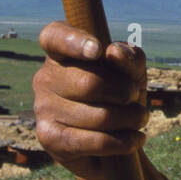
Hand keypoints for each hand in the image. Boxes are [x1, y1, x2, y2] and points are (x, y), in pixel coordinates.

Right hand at [33, 22, 148, 179]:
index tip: (98, 51)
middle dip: (125, 93)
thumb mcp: (132, 72)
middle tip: (134, 98)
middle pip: (91, 83)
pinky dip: (122, 142)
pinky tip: (134, 139)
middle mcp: (45, 77)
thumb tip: (113, 52)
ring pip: (99, 116)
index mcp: (60, 52)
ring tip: (137, 119)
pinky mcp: (49, 138)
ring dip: (130, 119)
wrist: (110, 140)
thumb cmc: (119, 95)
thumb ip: (130, 57)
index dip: (75, 41)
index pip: (55, 37)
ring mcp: (43, 108)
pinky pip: (94, 141)